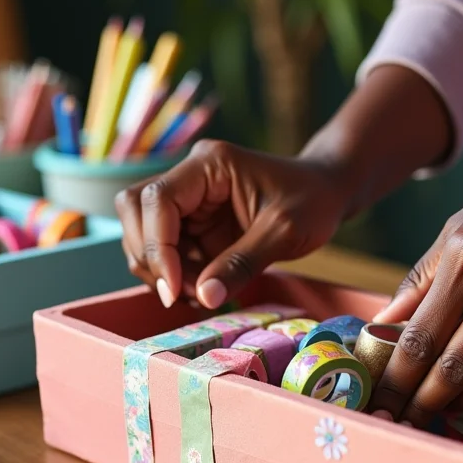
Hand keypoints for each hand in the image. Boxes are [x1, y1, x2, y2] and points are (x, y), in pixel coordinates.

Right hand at [115, 139, 351, 308]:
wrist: (327, 193)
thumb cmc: (312, 200)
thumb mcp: (284, 232)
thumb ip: (242, 263)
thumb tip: (203, 297)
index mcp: (209, 165)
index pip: (158, 200)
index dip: (156, 246)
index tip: (174, 288)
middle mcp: (191, 178)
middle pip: (135, 212)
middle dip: (149, 257)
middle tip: (179, 294)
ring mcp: (190, 202)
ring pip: (144, 234)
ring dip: (161, 271)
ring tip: (200, 293)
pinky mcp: (195, 225)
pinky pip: (167, 251)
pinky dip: (176, 276)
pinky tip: (204, 289)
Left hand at [369, 139, 462, 425]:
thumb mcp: (457, 228)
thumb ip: (419, 280)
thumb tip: (382, 323)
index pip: (419, 336)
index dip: (395, 378)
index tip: (380, 400)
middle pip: (452, 367)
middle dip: (420, 402)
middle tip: (403, 419)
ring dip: (460, 403)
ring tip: (438, 408)